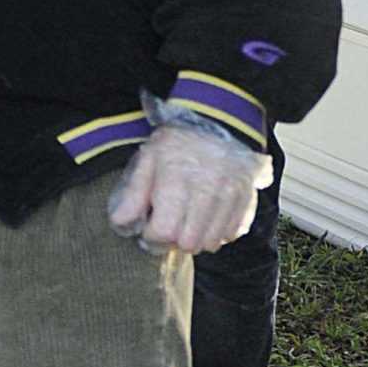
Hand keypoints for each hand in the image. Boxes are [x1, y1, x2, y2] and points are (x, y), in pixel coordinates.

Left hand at [108, 119, 269, 255]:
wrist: (222, 122)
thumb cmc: (179, 142)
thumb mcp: (149, 158)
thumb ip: (134, 193)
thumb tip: (121, 224)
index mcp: (177, 182)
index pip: (164, 231)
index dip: (151, 237)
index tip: (148, 229)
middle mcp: (207, 192)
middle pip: (188, 243)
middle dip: (173, 242)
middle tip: (167, 228)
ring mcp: (230, 198)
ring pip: (211, 243)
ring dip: (195, 240)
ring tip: (186, 223)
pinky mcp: (246, 201)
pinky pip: (231, 234)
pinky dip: (217, 234)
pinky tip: (206, 219)